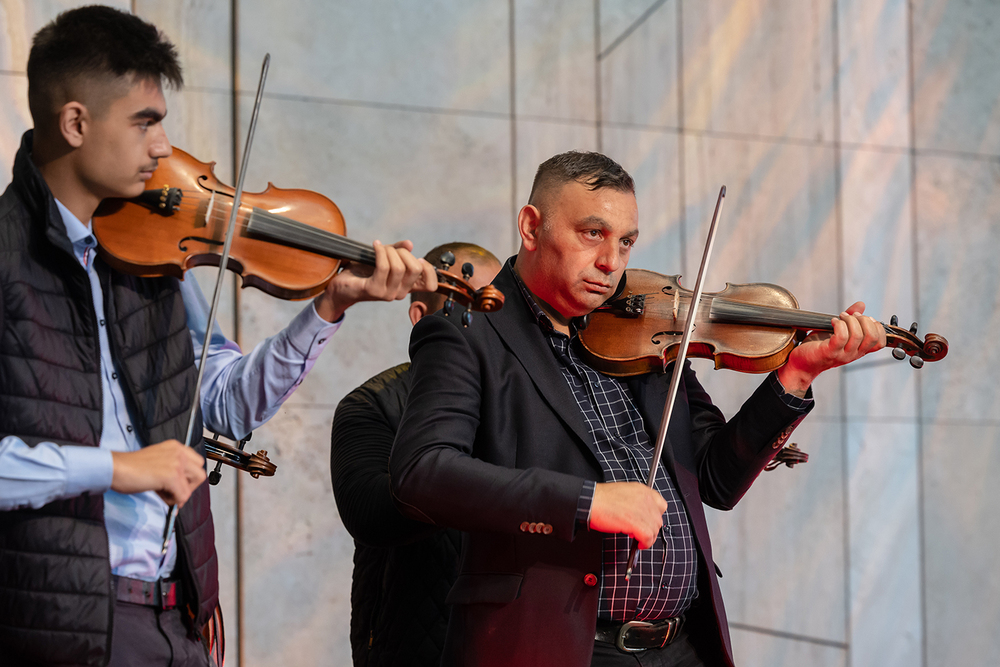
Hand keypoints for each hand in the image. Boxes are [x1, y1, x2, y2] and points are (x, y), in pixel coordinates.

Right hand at [110, 440, 206, 506]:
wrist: (116, 468)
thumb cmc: (130, 467)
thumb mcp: (157, 461)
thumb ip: (172, 469)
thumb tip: (182, 487)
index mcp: (176, 446)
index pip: (197, 463)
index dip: (189, 477)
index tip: (179, 484)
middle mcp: (179, 452)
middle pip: (200, 474)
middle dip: (188, 487)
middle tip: (172, 492)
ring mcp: (176, 464)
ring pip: (192, 487)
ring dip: (179, 495)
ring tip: (164, 493)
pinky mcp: (171, 476)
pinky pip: (182, 496)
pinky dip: (173, 502)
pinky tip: (160, 495)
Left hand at [314, 240, 438, 322]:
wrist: (342, 285)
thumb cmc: (364, 272)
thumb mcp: (386, 258)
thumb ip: (399, 251)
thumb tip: (409, 244)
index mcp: (406, 287)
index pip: (431, 285)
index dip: (429, 269)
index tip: (418, 258)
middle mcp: (400, 293)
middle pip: (415, 269)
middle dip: (403, 252)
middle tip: (391, 250)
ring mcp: (387, 294)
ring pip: (399, 267)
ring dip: (389, 251)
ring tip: (380, 247)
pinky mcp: (374, 290)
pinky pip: (383, 267)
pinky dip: (380, 252)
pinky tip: (375, 245)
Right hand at [589, 481, 666, 548]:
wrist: (590, 502)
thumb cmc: (601, 499)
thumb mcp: (624, 493)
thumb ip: (637, 502)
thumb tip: (642, 515)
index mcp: (643, 490)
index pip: (660, 505)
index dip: (653, 516)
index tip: (647, 521)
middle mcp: (646, 499)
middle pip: (658, 519)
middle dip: (649, 527)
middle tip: (638, 530)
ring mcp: (643, 511)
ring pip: (654, 530)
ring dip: (647, 536)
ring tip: (635, 536)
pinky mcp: (638, 524)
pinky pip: (648, 538)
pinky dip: (644, 544)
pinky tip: (638, 544)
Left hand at [777, 301, 885, 393]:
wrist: (800, 363)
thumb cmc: (818, 347)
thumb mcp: (838, 331)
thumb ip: (851, 319)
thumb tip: (862, 305)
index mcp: (858, 350)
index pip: (880, 342)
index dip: (876, 326)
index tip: (863, 318)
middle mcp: (853, 354)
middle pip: (872, 337)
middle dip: (863, 320)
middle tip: (849, 316)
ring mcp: (842, 354)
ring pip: (858, 335)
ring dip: (849, 320)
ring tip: (839, 317)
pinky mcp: (829, 352)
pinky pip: (841, 336)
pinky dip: (839, 324)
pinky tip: (832, 321)